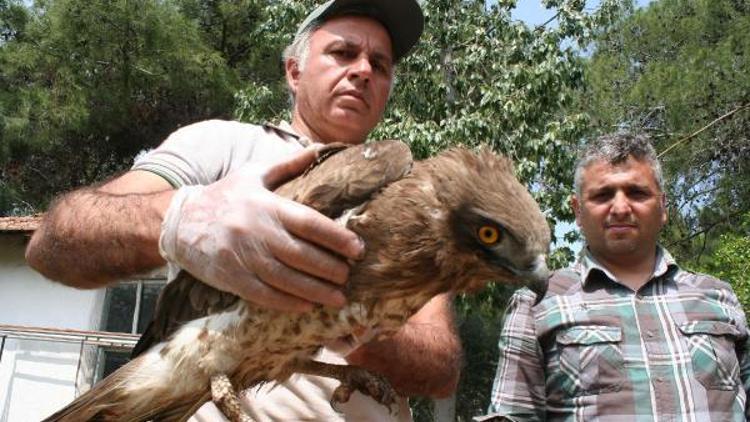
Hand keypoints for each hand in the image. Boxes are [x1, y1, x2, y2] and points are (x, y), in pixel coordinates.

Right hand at [159, 147, 363, 311]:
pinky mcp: (232, 278)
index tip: (358, 248)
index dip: (336, 237)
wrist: (179, 221)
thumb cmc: (224, 196)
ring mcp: (243, 258)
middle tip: (349, 276)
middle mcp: (257, 232)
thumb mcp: (253, 174)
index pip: (309, 223)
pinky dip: (286, 302)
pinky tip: (306, 307)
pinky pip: (263, 294)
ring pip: (286, 279)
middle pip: (301, 255)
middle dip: (329, 268)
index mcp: (266, 206)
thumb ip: (287, 164)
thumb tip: (317, 149)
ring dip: (314, 291)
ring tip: (338, 298)